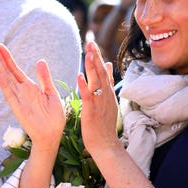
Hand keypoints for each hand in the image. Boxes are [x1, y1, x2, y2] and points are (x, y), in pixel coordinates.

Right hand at [0, 43, 65, 150]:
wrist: (53, 135)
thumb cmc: (53, 117)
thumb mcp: (51, 93)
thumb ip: (45, 78)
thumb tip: (39, 60)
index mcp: (30, 87)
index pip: (15, 70)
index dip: (8, 58)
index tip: (0, 46)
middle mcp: (22, 92)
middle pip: (8, 72)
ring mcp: (19, 100)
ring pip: (7, 81)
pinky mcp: (18, 109)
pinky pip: (10, 95)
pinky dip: (5, 85)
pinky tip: (0, 75)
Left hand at [77, 41, 119, 159]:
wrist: (106, 144)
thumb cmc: (104, 124)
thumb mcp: (108, 101)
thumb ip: (107, 83)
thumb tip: (108, 65)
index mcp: (108, 93)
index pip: (103, 71)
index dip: (98, 58)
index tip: (93, 45)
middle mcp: (105, 96)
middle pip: (100, 73)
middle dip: (95, 58)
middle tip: (90, 43)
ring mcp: (100, 103)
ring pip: (96, 82)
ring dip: (92, 68)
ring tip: (88, 54)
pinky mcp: (92, 112)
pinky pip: (88, 97)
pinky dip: (83, 86)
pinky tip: (79, 76)